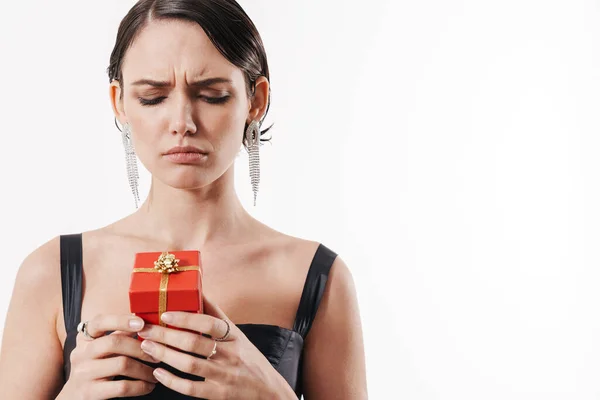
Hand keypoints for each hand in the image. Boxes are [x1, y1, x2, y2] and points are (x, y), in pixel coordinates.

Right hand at [58, 314, 159, 398]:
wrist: (73, 399)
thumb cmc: (95, 369)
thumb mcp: (101, 350)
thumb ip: (118, 336)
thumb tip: (144, 322)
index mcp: (84, 339)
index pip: (99, 322)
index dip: (121, 320)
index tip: (142, 323)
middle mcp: (81, 353)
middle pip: (114, 342)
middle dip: (140, 348)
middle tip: (157, 356)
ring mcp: (83, 374)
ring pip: (121, 364)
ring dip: (144, 369)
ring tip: (154, 374)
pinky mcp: (89, 393)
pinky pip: (121, 387)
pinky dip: (140, 386)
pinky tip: (148, 387)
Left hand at [136, 295, 290, 398]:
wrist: (268, 391)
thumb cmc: (248, 358)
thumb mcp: (238, 335)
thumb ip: (217, 315)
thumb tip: (199, 290)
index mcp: (234, 336)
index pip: (209, 324)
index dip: (186, 318)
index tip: (165, 314)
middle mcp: (231, 355)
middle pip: (194, 343)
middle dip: (166, 336)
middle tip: (146, 330)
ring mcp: (224, 376)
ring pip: (190, 365)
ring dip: (165, 355)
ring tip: (147, 347)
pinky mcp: (218, 395)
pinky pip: (191, 389)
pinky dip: (172, 380)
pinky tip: (158, 373)